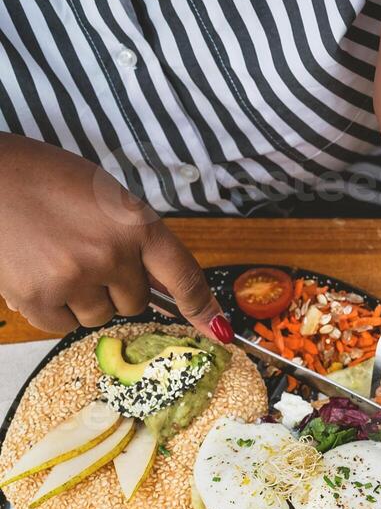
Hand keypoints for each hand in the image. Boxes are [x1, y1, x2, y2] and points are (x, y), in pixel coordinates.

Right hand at [0, 134, 228, 340]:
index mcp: (136, 224)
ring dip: (82, 300)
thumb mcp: (103, 197)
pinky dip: (51, 310)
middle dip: (115, 288)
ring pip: (99, 317)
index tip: (217, 330)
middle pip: (135, 302)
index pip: (184, 276)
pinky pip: (62, 325)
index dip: (202, 308)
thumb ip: (135, 237)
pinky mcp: (38, 296)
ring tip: (54, 260)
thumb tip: (161, 284)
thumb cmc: (41, 178)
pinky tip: (35, 276)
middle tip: (82, 257)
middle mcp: (112, 254)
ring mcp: (75, 277)